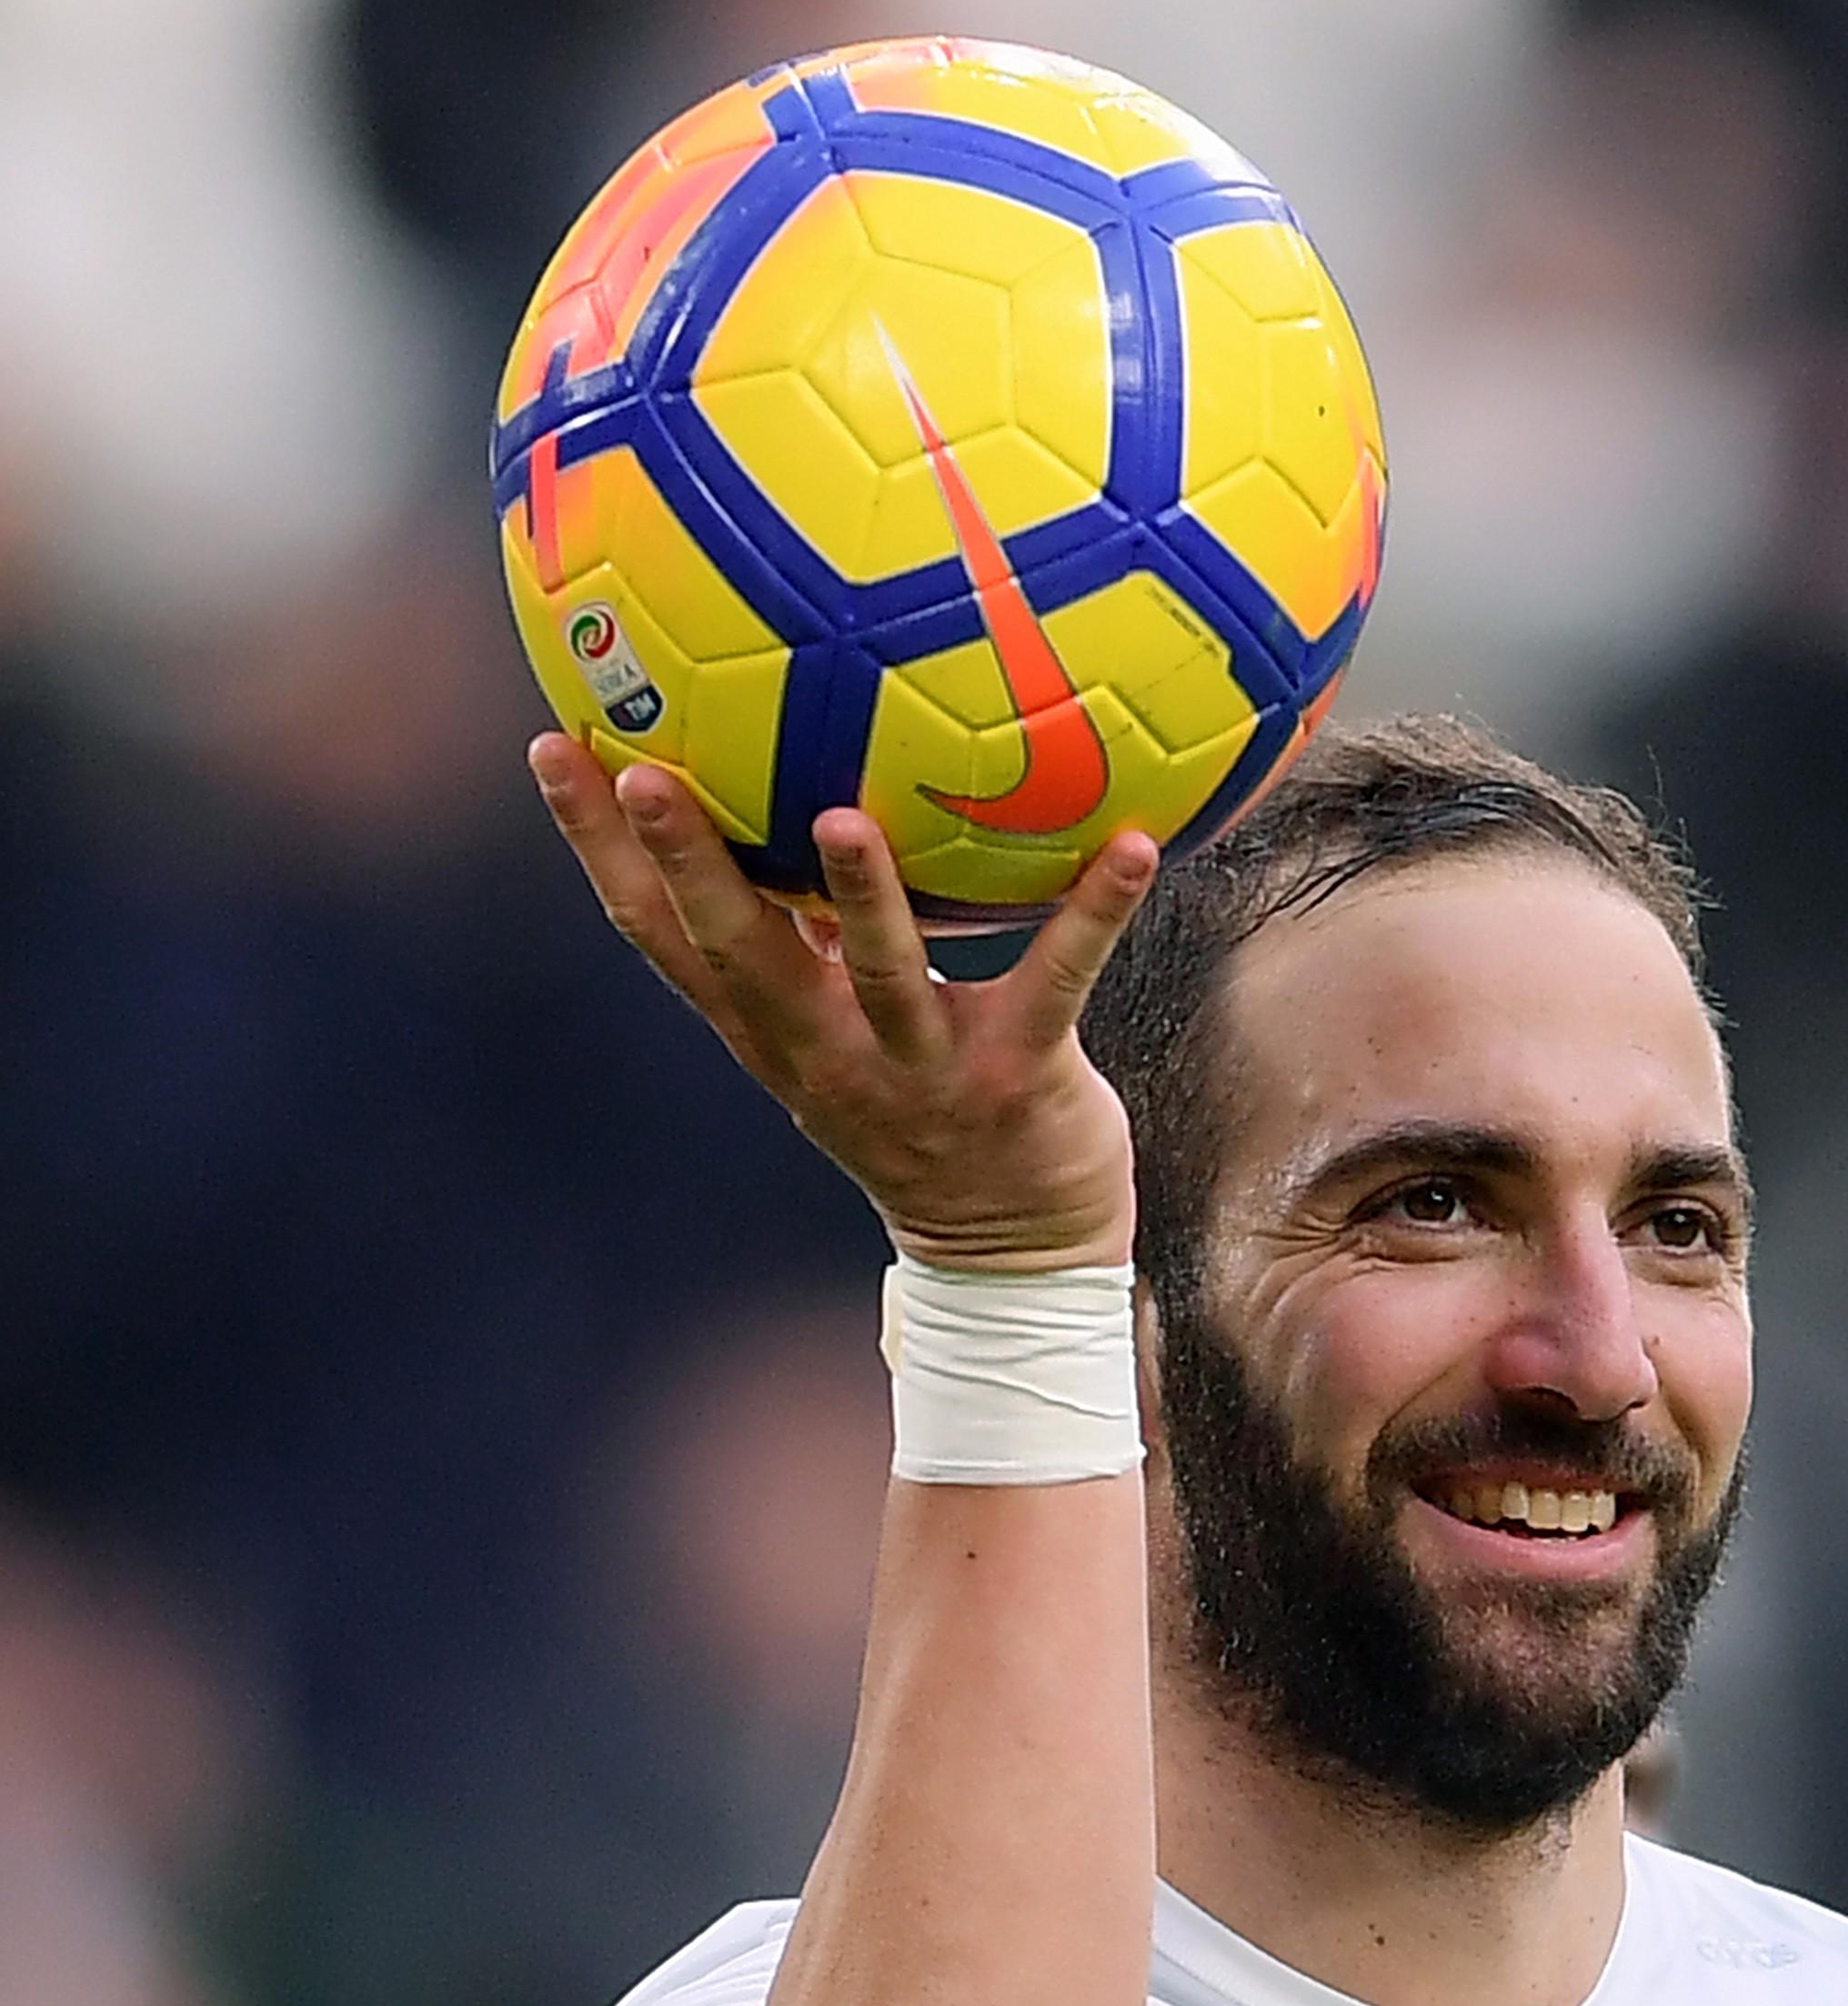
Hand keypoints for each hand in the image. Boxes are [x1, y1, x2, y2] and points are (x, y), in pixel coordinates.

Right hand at [528, 732, 1155, 1272]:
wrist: (1010, 1258)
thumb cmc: (924, 1113)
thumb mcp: (838, 1035)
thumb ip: (806, 938)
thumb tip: (791, 798)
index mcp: (772, 1029)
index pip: (657, 932)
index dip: (597, 846)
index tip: (555, 748)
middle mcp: (825, 1048)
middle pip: (735, 947)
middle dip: (684, 859)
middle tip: (646, 770)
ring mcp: (919, 1068)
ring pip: (881, 971)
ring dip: (859, 894)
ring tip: (841, 818)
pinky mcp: (1016, 1078)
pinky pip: (1057, 981)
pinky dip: (1095, 912)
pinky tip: (1134, 845)